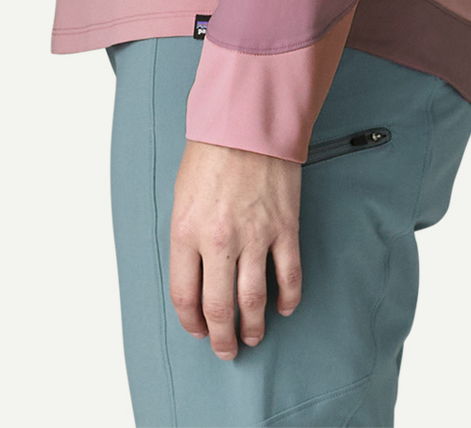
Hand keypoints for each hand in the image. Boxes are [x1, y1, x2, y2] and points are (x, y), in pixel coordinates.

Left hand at [169, 137, 303, 358]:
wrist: (247, 119)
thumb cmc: (210, 153)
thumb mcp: (182, 196)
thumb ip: (187, 239)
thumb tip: (195, 278)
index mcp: (187, 231)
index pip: (185, 296)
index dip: (191, 322)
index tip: (198, 331)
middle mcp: (219, 239)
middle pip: (220, 307)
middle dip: (222, 338)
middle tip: (226, 350)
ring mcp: (255, 235)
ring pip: (254, 300)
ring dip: (253, 327)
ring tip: (252, 337)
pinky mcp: (284, 227)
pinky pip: (289, 276)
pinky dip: (288, 299)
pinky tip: (284, 307)